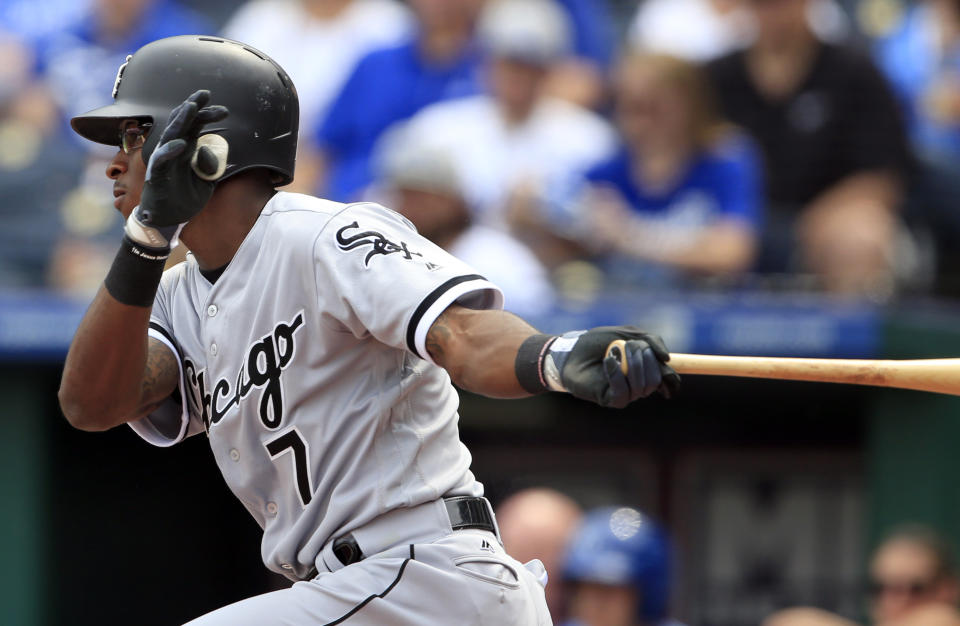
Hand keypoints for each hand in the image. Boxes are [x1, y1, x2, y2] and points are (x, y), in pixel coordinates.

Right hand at [127, 90, 228, 247]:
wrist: (168, 219)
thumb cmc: (184, 197)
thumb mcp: (206, 180)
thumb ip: (211, 164)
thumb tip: (209, 147)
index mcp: (186, 148)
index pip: (196, 125)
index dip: (207, 114)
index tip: (224, 110)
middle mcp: (173, 150)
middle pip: (183, 122)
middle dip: (194, 107)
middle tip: (206, 93)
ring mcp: (164, 160)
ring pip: (171, 134)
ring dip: (181, 119)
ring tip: (191, 107)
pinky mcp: (157, 175)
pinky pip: (163, 159)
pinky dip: (171, 150)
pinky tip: (183, 144)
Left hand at [546, 326, 679, 407]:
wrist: (571, 350)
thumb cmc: (597, 342)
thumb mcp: (627, 334)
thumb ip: (650, 340)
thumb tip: (668, 359)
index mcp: (645, 369)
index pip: (667, 378)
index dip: (671, 374)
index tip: (664, 361)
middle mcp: (638, 384)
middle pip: (656, 379)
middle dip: (644, 359)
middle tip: (629, 345)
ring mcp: (626, 393)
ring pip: (642, 387)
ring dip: (630, 365)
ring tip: (614, 352)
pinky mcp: (611, 400)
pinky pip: (623, 392)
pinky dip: (616, 374)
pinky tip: (607, 361)